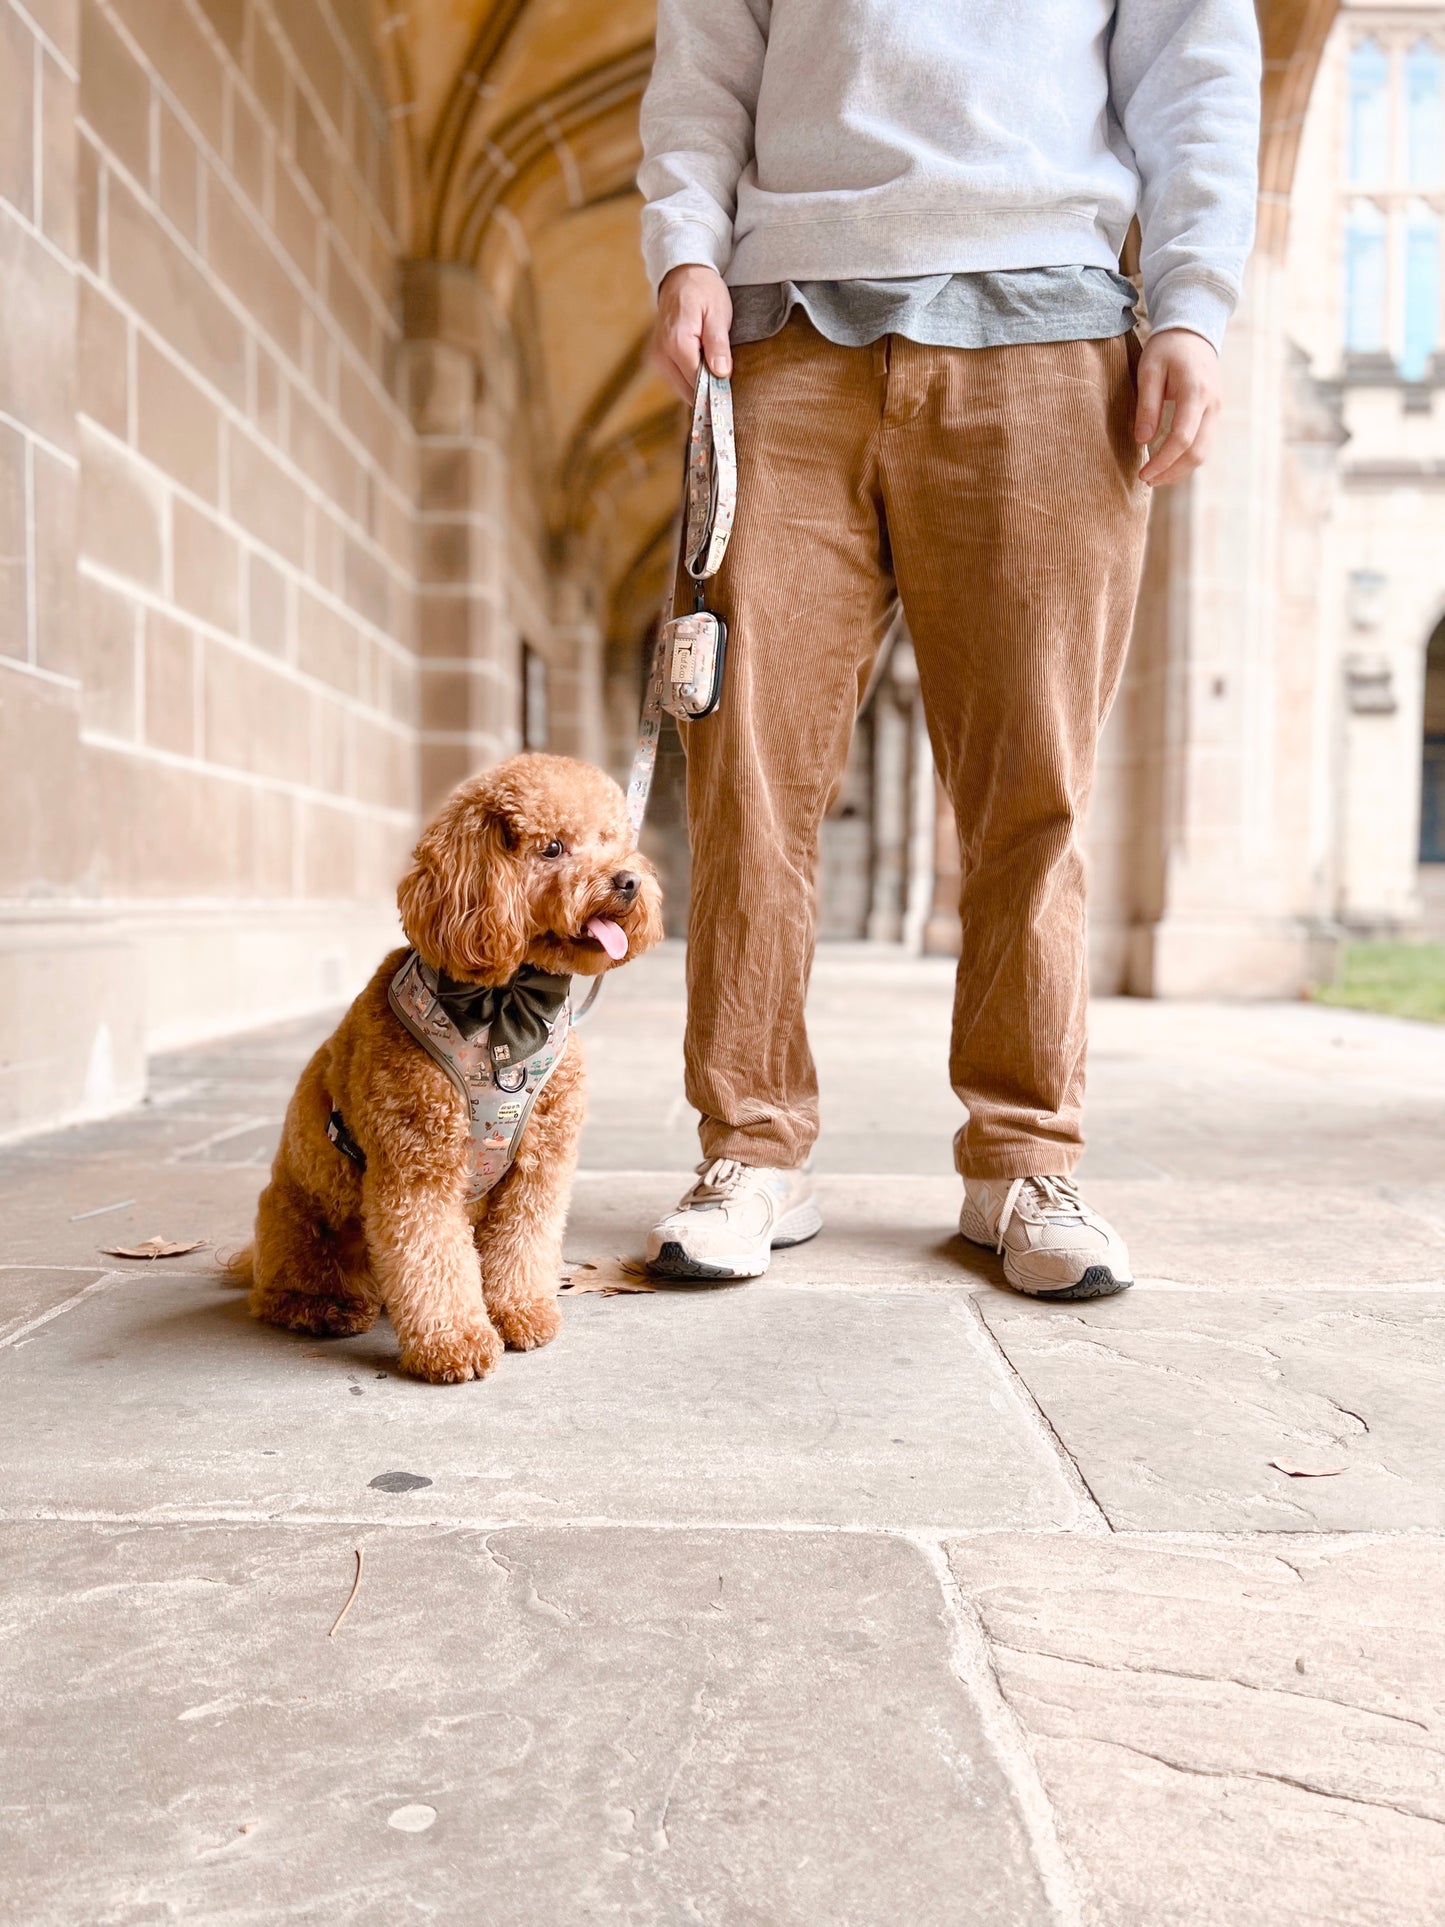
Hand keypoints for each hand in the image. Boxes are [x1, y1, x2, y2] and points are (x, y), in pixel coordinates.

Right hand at [650, 264, 733, 402]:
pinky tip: (704, 368)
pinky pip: (676, 379)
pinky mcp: (658, 357)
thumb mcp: (717, 312)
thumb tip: (721, 374)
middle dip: (708, 392)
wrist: (682, 275)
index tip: (731, 396)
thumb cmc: (703, 290)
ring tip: (716, 371)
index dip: (715, 392)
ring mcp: (657, 356)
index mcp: (677, 343)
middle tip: (728, 385)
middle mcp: (662, 353)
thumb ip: (718, 344)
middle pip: (687, 390)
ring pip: (681, 388)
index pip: (697, 383)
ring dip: (699, 386)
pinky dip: (691, 379)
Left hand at [1134, 329, 1220, 485]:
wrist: (1194, 332)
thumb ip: (1147, 406)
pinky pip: (1204, 444)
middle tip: (1147, 479)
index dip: (1163, 461)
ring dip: (1180, 470)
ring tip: (1155, 476)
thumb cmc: (1167, 349)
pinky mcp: (1214, 414)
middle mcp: (1212, 404)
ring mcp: (1217, 410)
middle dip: (1172, 472)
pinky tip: (1168, 464)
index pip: (1182, 438)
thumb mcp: (1149, 371)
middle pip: (1198, 452)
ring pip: (1204, 452)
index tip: (1143, 474)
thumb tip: (1142, 441)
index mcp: (1196, 392)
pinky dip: (1187, 459)